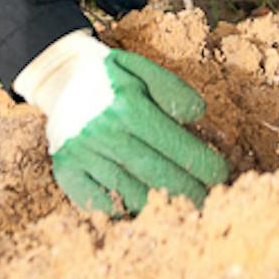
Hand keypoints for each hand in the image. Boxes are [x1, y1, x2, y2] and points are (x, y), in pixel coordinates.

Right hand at [13, 30, 228, 213]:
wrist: (59, 78)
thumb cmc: (109, 77)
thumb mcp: (140, 68)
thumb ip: (171, 89)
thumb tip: (198, 116)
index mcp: (126, 104)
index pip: (174, 145)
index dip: (202, 165)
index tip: (220, 176)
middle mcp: (103, 131)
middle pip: (157, 175)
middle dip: (188, 193)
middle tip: (207, 203)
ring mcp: (82, 155)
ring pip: (131, 194)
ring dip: (160, 205)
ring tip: (181, 208)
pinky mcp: (66, 172)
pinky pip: (101, 204)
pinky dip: (123, 210)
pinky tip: (141, 207)